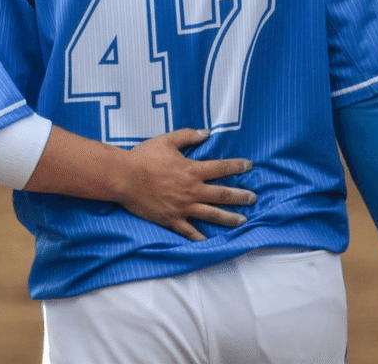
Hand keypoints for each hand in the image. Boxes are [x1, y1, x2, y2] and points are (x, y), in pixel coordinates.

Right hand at [115, 128, 254, 241]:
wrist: (124, 177)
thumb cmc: (143, 157)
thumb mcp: (166, 140)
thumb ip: (188, 136)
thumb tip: (207, 133)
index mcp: (192, 170)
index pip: (221, 168)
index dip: (237, 166)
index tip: (249, 166)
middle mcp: (192, 190)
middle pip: (223, 195)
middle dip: (241, 196)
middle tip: (253, 198)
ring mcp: (183, 207)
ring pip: (212, 214)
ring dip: (230, 218)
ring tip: (243, 221)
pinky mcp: (172, 219)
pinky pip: (190, 232)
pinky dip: (201, 239)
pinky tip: (211, 243)